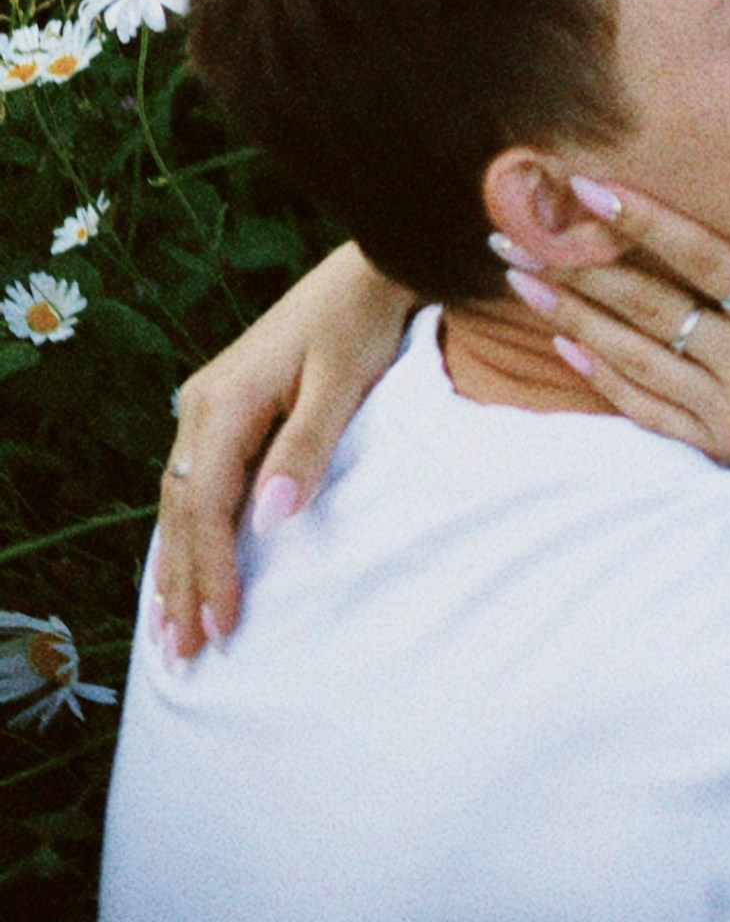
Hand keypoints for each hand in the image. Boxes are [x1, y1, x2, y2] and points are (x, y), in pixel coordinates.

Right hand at [155, 243, 415, 661]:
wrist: (368, 268)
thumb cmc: (360, 322)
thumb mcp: (342, 382)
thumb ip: (306, 449)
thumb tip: (269, 519)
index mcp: (225, 403)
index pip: (210, 506)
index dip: (213, 570)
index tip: (221, 626)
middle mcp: (201, 405)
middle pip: (183, 511)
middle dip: (182, 584)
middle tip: (184, 654)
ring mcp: (206, 406)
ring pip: (180, 501)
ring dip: (176, 565)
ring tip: (170, 630)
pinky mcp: (221, 408)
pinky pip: (192, 483)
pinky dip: (187, 532)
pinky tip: (183, 566)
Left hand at [503, 176, 729, 495]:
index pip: (704, 260)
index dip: (645, 223)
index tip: (590, 188)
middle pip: (650, 309)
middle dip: (579, 267)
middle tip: (515, 232)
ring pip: (637, 360)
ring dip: (573, 318)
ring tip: (520, 278)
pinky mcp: (723, 446)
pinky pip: (649, 411)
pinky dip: (602, 380)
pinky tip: (563, 345)